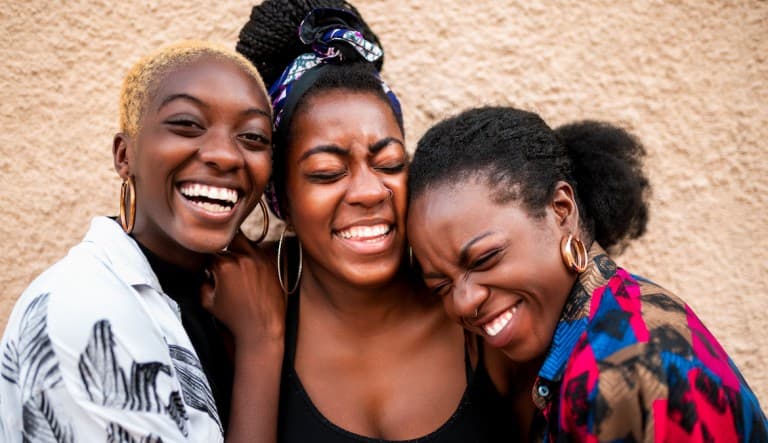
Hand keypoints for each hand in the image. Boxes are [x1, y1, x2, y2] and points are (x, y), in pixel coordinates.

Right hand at [201, 232, 284, 346]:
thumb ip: (201, 283)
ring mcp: (259, 259)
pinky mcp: (271, 263)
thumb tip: (204, 272)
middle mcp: (243, 258)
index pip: (210, 254)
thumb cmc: (234, 317)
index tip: (210, 269)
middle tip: (224, 262)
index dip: (208, 261)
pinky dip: (252, 256)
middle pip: (227, 243)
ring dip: (238, 249)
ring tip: (237, 263)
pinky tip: (250, 268)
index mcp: (224, 266)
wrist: (262, 326)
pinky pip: (259, 251)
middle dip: (224, 251)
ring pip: (244, 242)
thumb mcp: (207, 302)